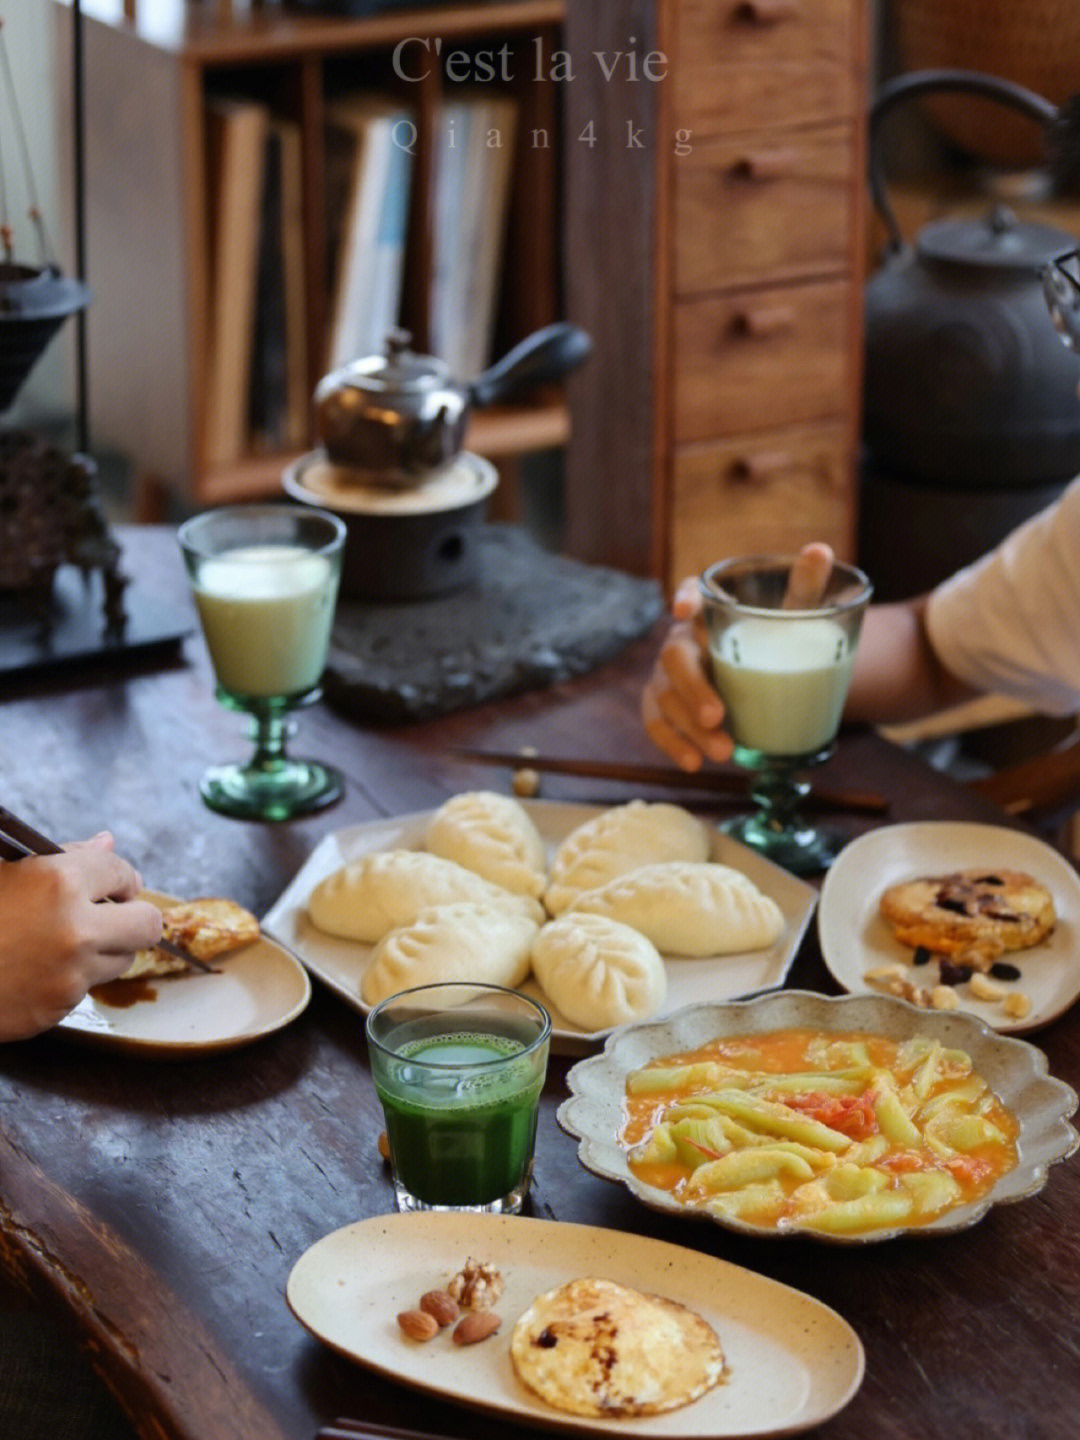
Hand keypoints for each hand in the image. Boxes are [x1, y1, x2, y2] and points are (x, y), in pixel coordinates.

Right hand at [0, 833, 163, 1040]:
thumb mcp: (4, 869)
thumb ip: (62, 855)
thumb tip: (107, 843)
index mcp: (60, 881)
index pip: (123, 872)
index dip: (119, 879)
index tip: (112, 886)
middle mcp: (75, 927)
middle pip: (148, 923)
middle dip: (132, 917)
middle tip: (110, 916)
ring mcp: (70, 972)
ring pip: (124, 959)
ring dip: (106, 949)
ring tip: (63, 941)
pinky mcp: (60, 1007)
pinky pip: (88, 987)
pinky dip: (73, 978)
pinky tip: (38, 968)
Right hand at [641, 544, 834, 768]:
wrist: (772, 674)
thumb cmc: (777, 638)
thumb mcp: (794, 614)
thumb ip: (804, 586)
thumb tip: (819, 550)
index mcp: (709, 609)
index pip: (690, 592)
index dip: (685, 597)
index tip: (686, 609)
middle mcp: (682, 638)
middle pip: (673, 657)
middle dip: (692, 688)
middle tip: (718, 716)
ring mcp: (668, 676)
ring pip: (664, 698)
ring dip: (689, 728)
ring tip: (725, 751)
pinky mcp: (665, 706)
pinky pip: (657, 724)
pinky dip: (673, 745)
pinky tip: (695, 763)